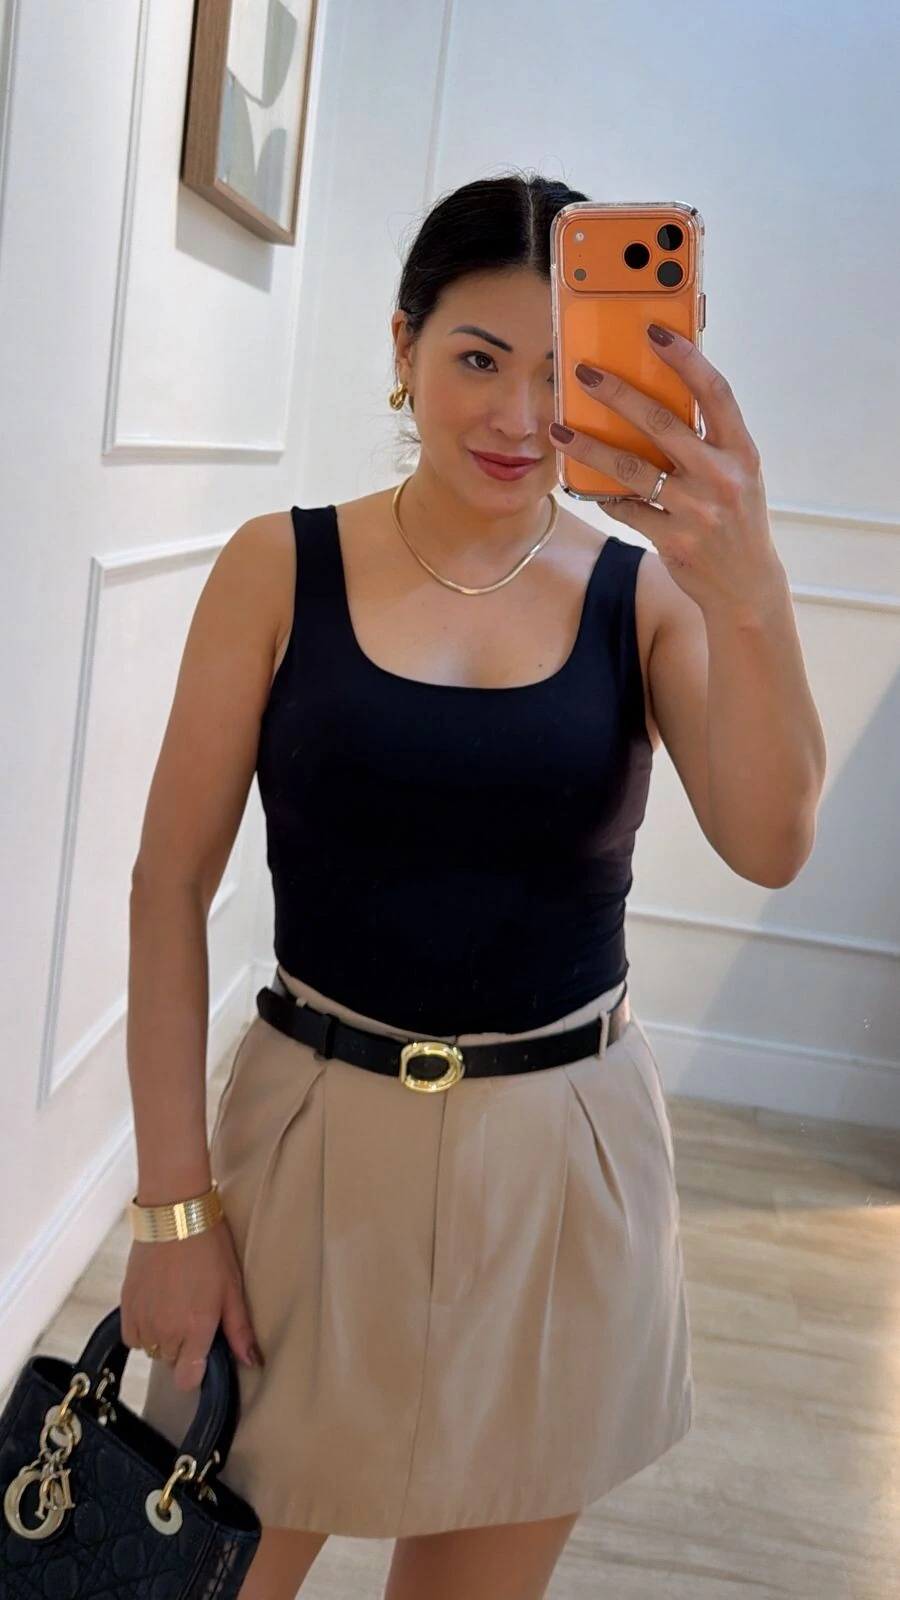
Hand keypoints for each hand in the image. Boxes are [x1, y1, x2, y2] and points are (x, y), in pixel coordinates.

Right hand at [120, 1217, 262, 1392]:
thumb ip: (240, 1330)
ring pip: (151, 1349)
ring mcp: (143, 1319)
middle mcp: (166, 1331)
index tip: (203, 1354)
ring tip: (175, 1307)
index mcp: (196, 1329)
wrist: (174, 1215)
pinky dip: (143, 1328)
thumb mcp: (232, 1288)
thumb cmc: (209, 1247)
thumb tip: (252, 1361)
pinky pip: (132, 1336)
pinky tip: (156, 1307)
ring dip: (162, 1337)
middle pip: (171, 1362)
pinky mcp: (126, 1306)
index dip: (196, 1372)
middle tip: (194, 1316)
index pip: (187, 1380)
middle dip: (183, 1347)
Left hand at [549, 324, 784, 618]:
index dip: (686, 359)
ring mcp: (697, 511)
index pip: (715, 393)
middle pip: (662, 424)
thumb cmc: (736, 518)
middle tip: (583, 373)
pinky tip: (584, 484)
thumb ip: (708, 440)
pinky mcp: (674, 540)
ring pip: (631, 469)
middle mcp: (721, 478)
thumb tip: (659, 397)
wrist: (746, 585)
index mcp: (741, 452)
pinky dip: (604, 495)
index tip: (654, 332)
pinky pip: (626, 509)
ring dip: (589, 447)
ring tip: (559, 431)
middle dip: (618, 394)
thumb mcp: (738, 474)